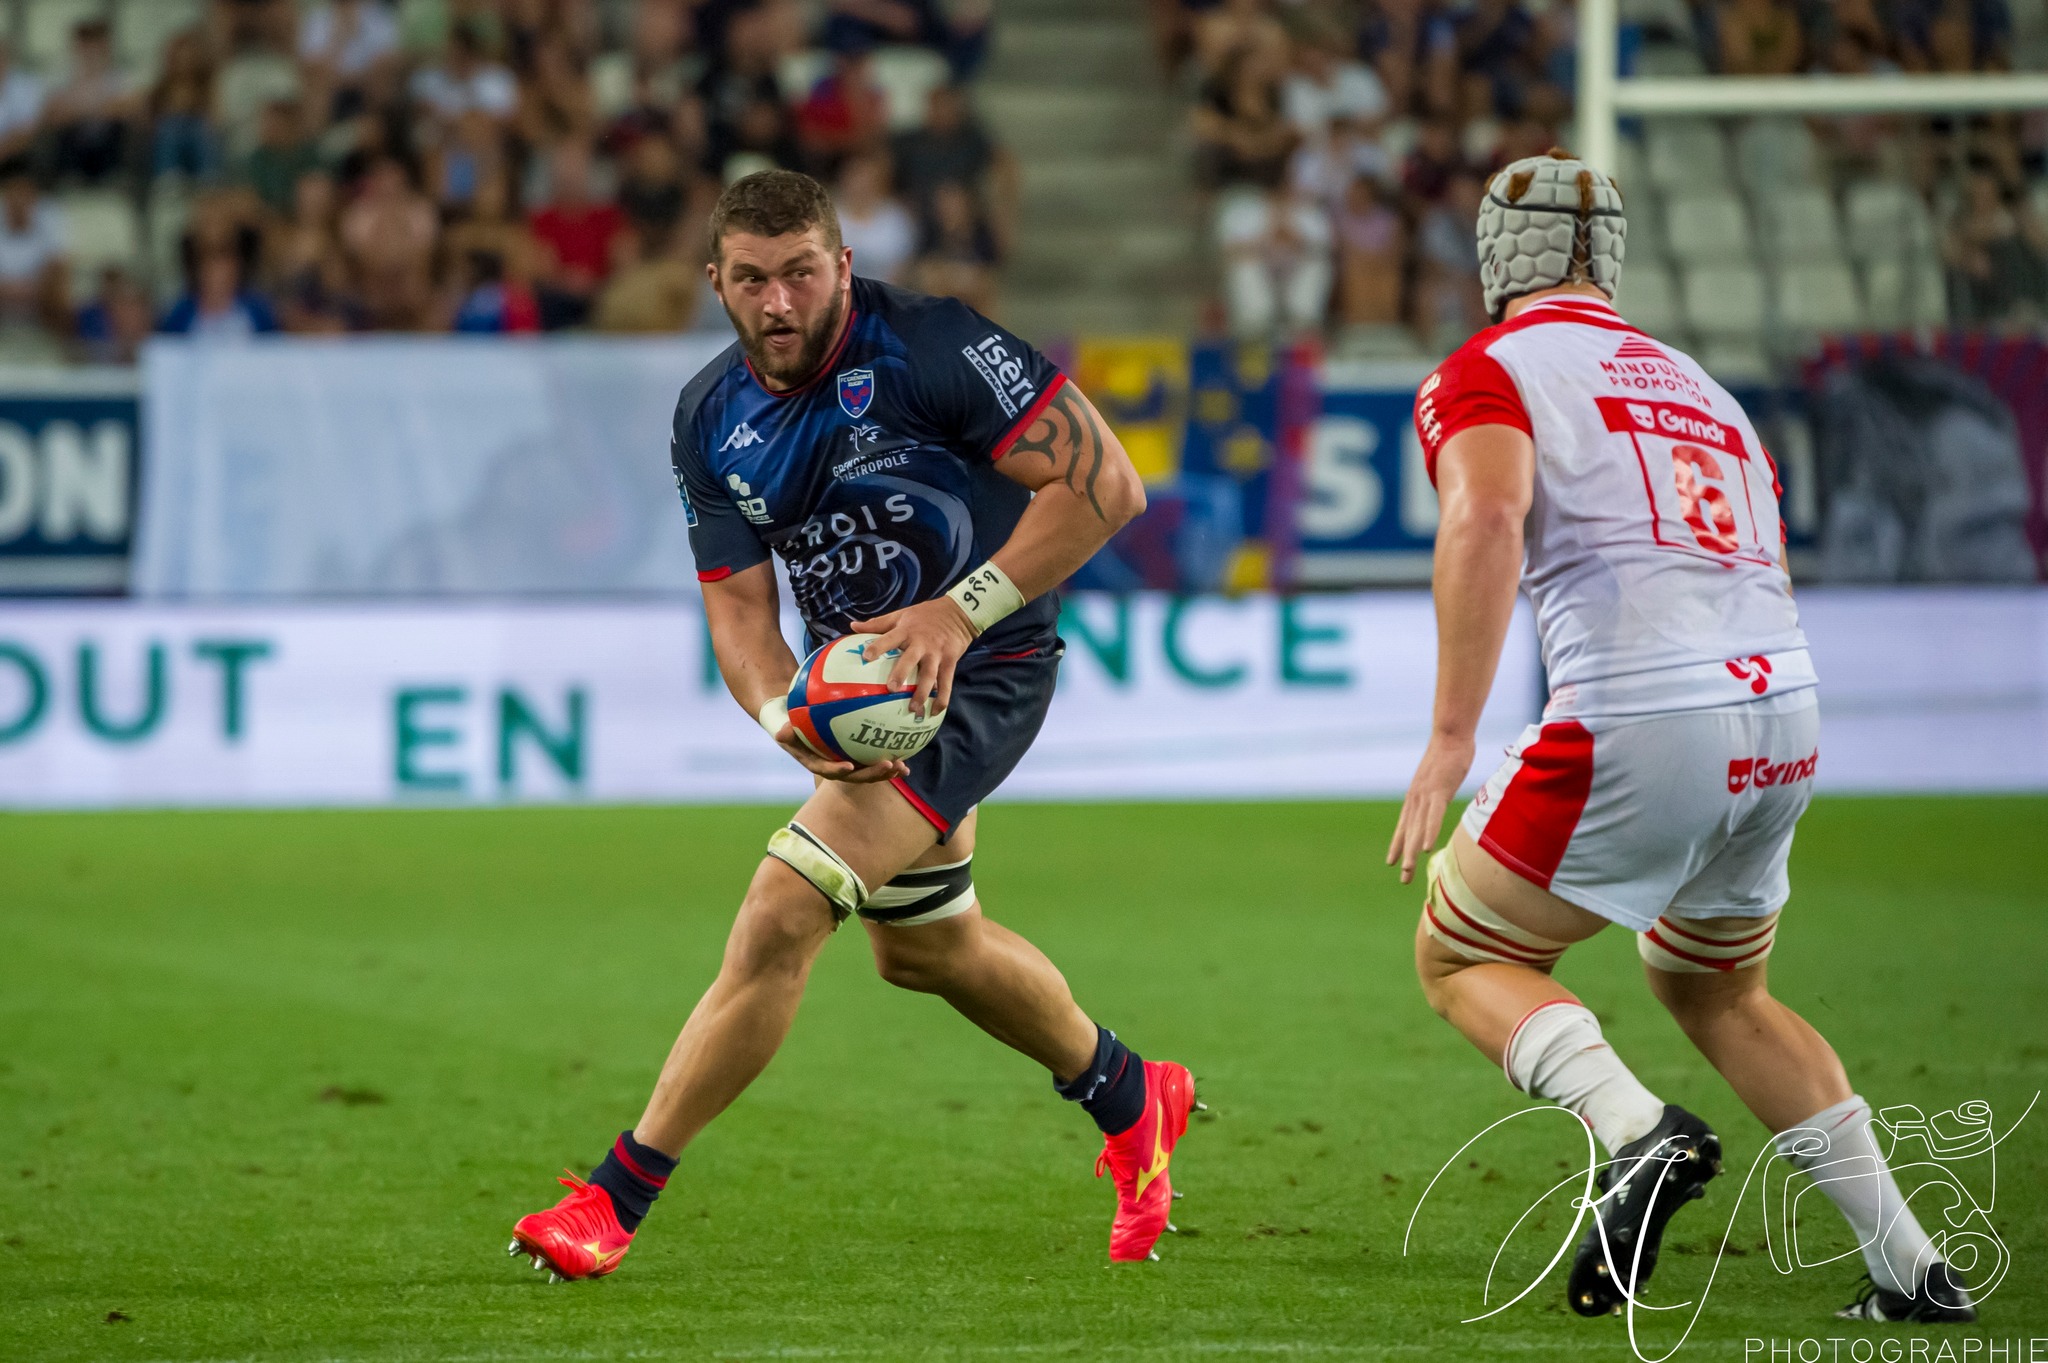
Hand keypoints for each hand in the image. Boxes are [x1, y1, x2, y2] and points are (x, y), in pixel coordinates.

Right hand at [772, 723, 907, 783]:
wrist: (801, 728)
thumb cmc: (793, 726)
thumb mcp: (786, 727)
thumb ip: (785, 731)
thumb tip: (780, 733)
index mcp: (818, 764)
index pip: (827, 770)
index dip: (838, 770)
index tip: (848, 766)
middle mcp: (835, 768)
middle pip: (855, 776)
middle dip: (873, 774)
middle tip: (889, 765)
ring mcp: (849, 766)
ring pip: (869, 773)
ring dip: (887, 772)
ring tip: (903, 767)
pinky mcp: (859, 760)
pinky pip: (875, 762)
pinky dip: (891, 763)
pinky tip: (907, 761)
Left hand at [849, 598, 976, 718]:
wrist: (959, 613)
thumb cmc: (925, 615)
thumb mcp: (901, 614)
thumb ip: (877, 623)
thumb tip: (852, 627)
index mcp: (907, 631)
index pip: (890, 638)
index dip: (878, 647)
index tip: (866, 657)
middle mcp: (921, 643)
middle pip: (910, 659)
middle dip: (901, 674)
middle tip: (891, 689)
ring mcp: (937, 654)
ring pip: (929, 675)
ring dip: (922, 693)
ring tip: (913, 709)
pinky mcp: (950, 662)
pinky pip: (946, 683)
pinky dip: (941, 698)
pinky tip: (935, 712)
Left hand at [1386, 732, 1476, 883]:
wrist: (1450, 734)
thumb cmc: (1448, 754)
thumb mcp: (1438, 778)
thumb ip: (1436, 793)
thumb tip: (1438, 800)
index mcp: (1416, 796)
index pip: (1404, 825)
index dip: (1397, 844)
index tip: (1391, 862)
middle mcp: (1416, 798)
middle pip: (1408, 832)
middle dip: (1405, 855)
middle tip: (1403, 878)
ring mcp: (1426, 795)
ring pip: (1417, 828)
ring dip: (1413, 850)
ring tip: (1408, 870)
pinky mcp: (1439, 790)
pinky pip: (1434, 815)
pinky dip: (1429, 832)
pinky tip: (1427, 848)